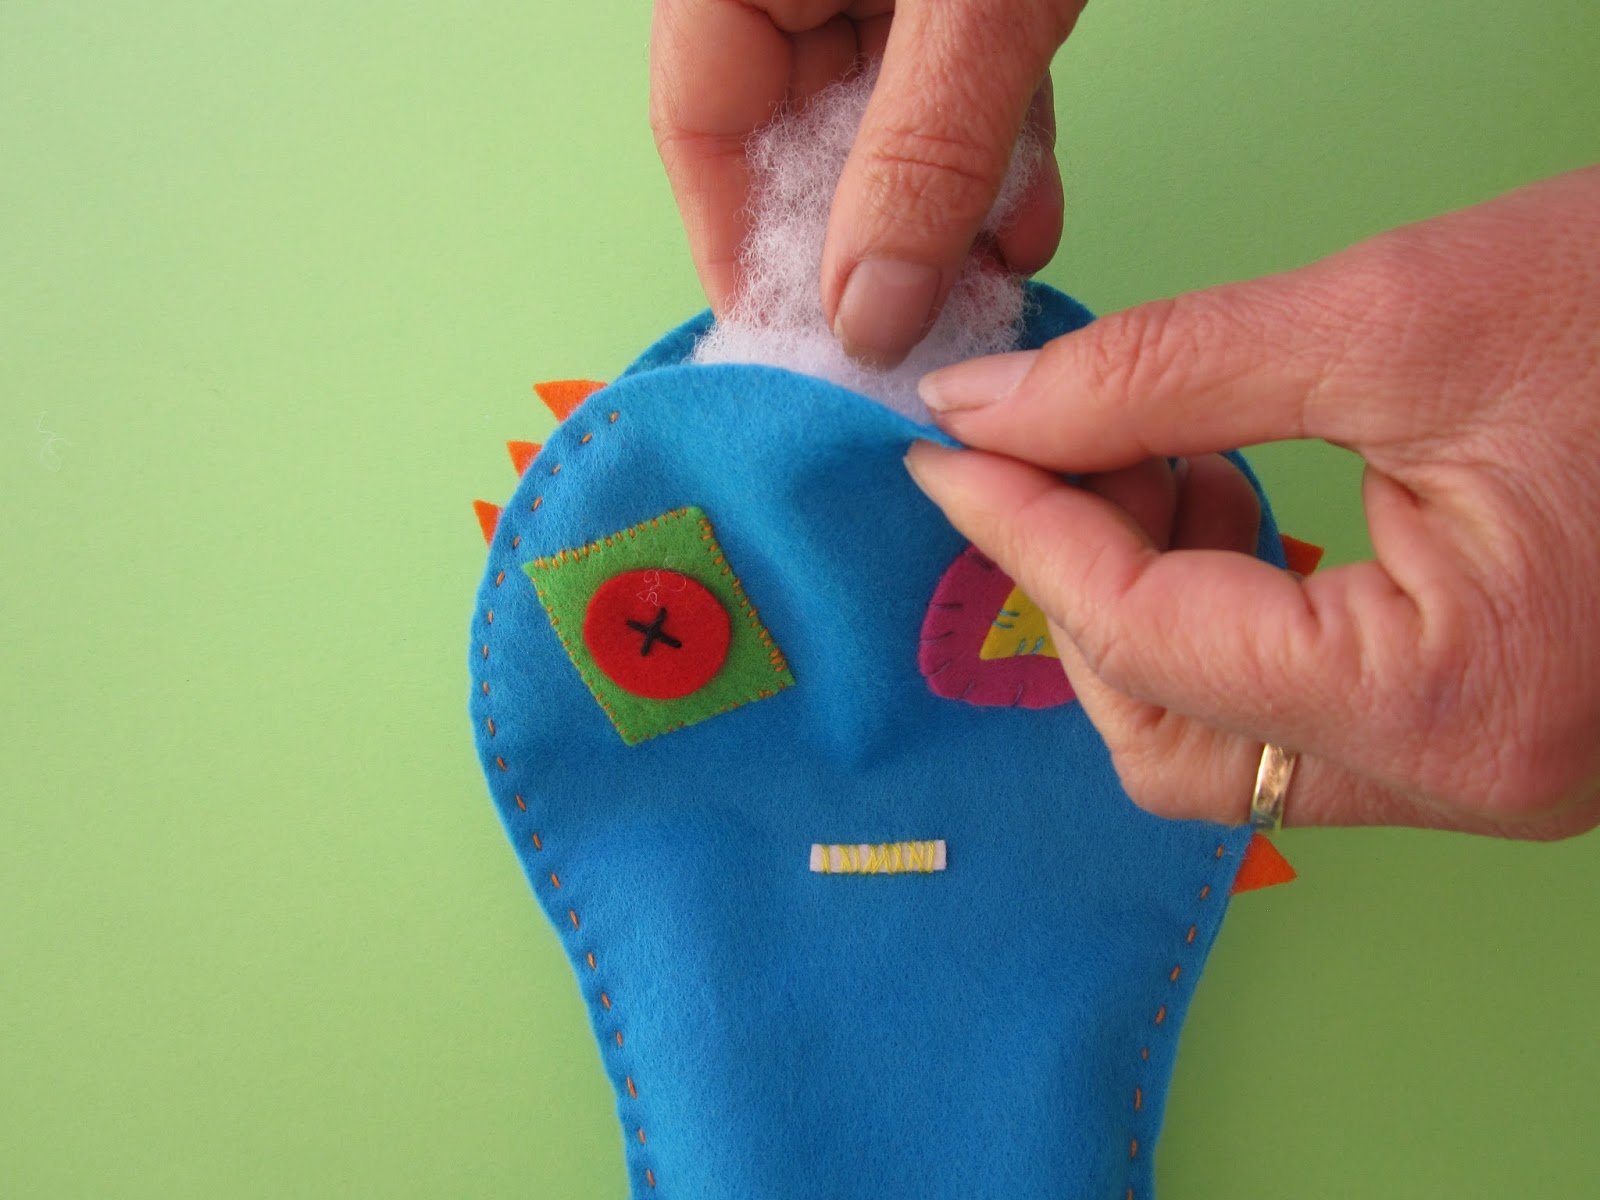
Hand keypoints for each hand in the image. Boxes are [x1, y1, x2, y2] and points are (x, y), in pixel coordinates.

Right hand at [649, 0, 1085, 365]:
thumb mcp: (973, 10)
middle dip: (871, 247)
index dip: (743, 257)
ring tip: (995, 278)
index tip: (801, 355)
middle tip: (923, 333)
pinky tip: (1025, 216)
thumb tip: (872, 322)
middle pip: (792, 143)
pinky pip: (947, 87)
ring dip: (945, 214)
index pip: (701, 132)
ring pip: (881, 128)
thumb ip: (923, 158)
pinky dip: (988, 152)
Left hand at [906, 166, 1599, 839]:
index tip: (947, 453)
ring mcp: (1488, 772)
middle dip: (1082, 591)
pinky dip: (1227, 615)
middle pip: (1170, 734)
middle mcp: (1471, 780)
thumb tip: (985, 410)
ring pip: (1224, 737)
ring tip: (1169, 458)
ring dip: (1149, 605)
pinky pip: (1298, 712)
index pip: (1149, 637)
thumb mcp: (1398, 317)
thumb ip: (1160, 374)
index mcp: (1452, 699)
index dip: (1024, 534)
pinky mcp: (1492, 729)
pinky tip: (1231, 497)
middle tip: (1063, 452)